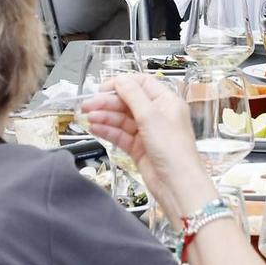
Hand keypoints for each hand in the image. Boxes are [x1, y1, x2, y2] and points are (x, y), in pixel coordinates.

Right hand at [80, 74, 210, 219]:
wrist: (177, 184)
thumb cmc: (175, 151)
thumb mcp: (151, 116)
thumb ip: (133, 96)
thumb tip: (120, 80)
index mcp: (166, 102)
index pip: (141, 84)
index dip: (121, 84)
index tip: (103, 88)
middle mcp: (158, 116)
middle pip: (128, 102)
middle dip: (107, 102)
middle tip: (88, 105)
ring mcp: (148, 132)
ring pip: (122, 119)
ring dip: (105, 116)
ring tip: (88, 117)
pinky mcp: (139, 148)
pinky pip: (120, 135)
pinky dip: (107, 131)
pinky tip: (95, 128)